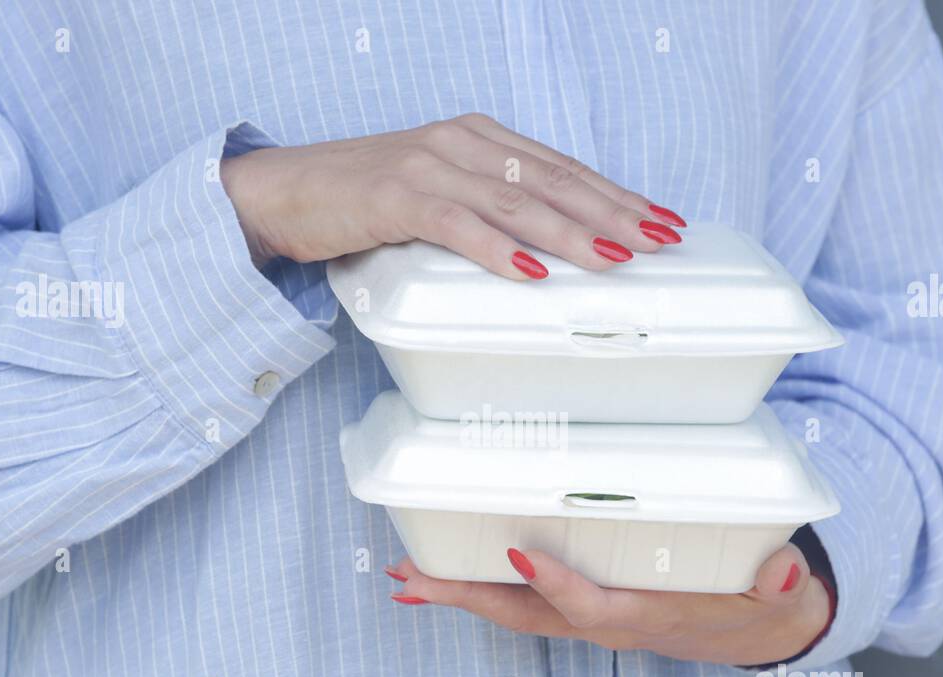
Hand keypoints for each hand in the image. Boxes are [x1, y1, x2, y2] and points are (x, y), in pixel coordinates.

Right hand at [218, 113, 686, 276]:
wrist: (282, 192)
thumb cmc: (362, 201)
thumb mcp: (437, 195)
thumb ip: (486, 209)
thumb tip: (544, 249)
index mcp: (478, 139)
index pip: (561, 167)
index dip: (614, 193)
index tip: (659, 218)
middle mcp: (460, 142)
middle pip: (551, 179)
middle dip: (611, 210)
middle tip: (659, 238)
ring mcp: (427, 165)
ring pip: (513, 200)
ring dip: (568, 231)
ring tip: (613, 257)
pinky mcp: (393, 197)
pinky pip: (455, 224)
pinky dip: (495, 249)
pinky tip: (530, 272)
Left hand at [386, 542, 835, 667]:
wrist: (760, 628)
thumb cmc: (762, 599)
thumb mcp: (781, 591)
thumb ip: (779, 581)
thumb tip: (785, 573)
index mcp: (650, 616)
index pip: (594, 608)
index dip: (557, 587)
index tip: (518, 557)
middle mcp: (610, 623)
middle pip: (528, 618)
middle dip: (467, 599)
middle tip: (411, 579)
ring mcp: (594, 618)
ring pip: (518, 614)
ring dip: (462, 595)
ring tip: (408, 578)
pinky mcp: (589, 607)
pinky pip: (527, 604)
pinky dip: (485, 590)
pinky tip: (454, 574)